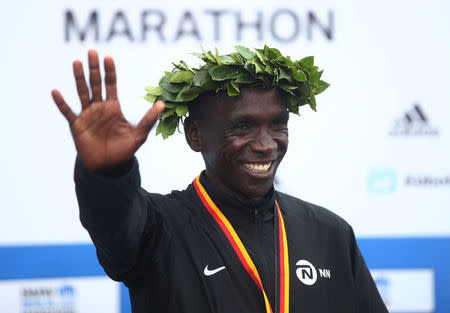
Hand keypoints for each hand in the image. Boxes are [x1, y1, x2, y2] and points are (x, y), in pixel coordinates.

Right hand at [52, 50, 164, 170]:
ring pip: (82, 92)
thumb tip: (162, 104)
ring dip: (79, 78)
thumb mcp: (139, 135)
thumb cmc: (124, 150)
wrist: (108, 167)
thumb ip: (149, 119)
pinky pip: (67, 112)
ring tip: (76, 62)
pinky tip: (56, 91)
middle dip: (94, 68)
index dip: (110, 72)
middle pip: (95, 83)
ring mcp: (87, 115)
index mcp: (113, 107)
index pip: (111, 85)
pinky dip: (61, 103)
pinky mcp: (77, 126)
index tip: (108, 57)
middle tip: (92, 51)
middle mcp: (99, 108)